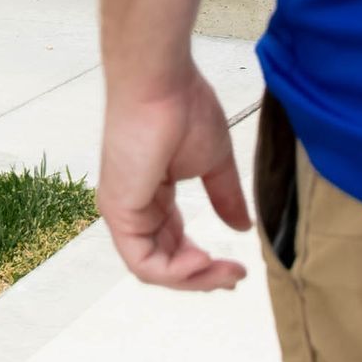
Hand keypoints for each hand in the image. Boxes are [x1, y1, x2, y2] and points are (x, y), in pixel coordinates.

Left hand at [98, 60, 250, 291]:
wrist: (160, 83)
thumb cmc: (184, 107)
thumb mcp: (215, 163)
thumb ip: (225, 197)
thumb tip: (243, 228)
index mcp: (154, 195)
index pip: (173, 244)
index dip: (203, 264)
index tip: (237, 268)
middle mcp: (134, 208)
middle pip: (165, 263)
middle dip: (202, 277)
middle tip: (235, 276)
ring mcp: (122, 211)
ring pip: (155, 269)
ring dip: (194, 279)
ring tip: (225, 272)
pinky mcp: (118, 211)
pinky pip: (143, 262)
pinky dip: (174, 273)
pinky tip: (202, 262)